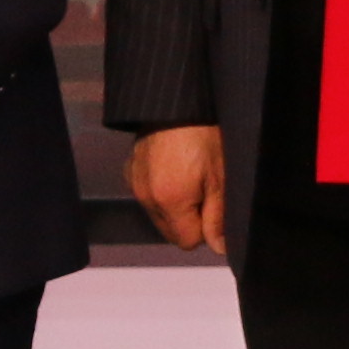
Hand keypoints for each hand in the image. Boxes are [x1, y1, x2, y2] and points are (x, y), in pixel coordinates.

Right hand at [126, 124, 224, 251]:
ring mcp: (134, 184)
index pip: (187, 242)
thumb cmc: (203, 134)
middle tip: (204, 189)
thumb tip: (219, 248)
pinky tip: (173, 168)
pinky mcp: (129, 170)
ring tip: (189, 175)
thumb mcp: (219, 176)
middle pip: (171, 231)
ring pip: (159, 214)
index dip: (205, 228)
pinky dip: (160, 190)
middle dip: (189, 219)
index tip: (213, 204)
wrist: (176, 101)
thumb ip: (218, 218)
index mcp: (169, 202)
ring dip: (175, 205)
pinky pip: (148, 195)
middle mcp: (146, 198)